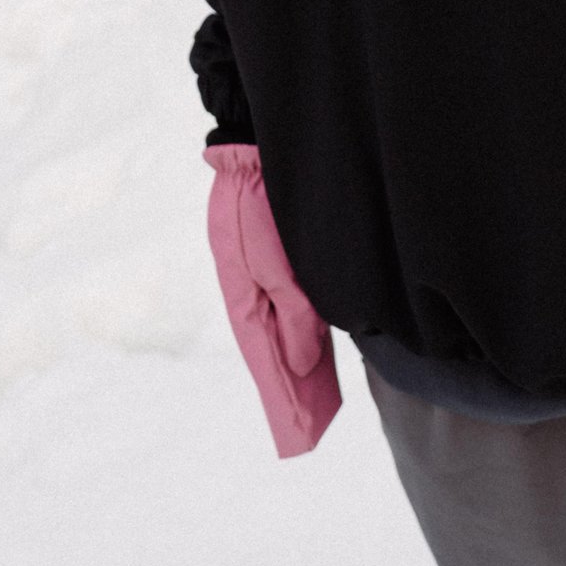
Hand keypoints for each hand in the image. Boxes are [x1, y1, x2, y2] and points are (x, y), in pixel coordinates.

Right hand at [204, 144, 342, 456]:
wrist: (260, 145)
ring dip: (301, 351)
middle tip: (315, 415)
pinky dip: (306, 321)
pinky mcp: (283, 250)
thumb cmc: (262, 200)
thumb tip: (302, 363)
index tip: (293, 420)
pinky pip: (295, 297)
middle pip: (273, 339)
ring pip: (285, 319)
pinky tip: (325, 337)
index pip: (260, 349)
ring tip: (324, 387)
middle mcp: (252, 284)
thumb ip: (292, 311)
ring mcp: (265, 267)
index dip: (277, 384)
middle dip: (291, 376)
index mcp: (240, 290)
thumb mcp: (275, 260)